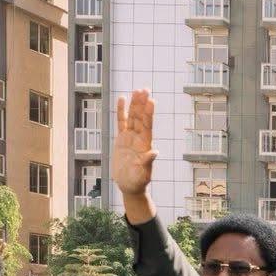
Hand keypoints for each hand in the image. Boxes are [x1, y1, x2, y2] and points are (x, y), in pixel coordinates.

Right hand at [112, 90, 158, 220]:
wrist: (130, 186)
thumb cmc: (139, 181)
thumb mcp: (143, 173)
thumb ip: (148, 162)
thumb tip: (155, 153)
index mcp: (145, 145)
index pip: (147, 126)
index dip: (149, 113)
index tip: (151, 100)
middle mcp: (139, 138)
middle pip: (140, 118)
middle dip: (142, 104)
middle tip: (145, 89)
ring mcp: (130, 138)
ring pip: (132, 117)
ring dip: (135, 104)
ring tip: (137, 90)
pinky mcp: (121, 140)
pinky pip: (121, 122)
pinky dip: (121, 111)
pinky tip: (122, 99)